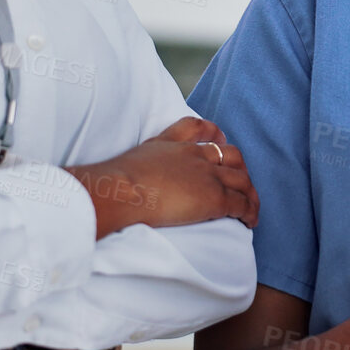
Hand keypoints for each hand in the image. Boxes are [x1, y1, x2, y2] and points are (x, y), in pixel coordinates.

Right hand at [66, 116, 260, 237]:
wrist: (118, 191)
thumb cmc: (108, 186)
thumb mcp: (117, 167)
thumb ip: (120, 171)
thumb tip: (97, 185)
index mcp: (168, 145)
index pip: (197, 128)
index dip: (213, 134)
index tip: (220, 139)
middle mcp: (192, 155)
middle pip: (229, 153)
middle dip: (239, 166)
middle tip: (242, 180)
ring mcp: (206, 175)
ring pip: (241, 179)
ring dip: (250, 193)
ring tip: (252, 207)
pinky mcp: (214, 197)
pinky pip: (241, 203)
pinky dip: (250, 211)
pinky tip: (250, 221)